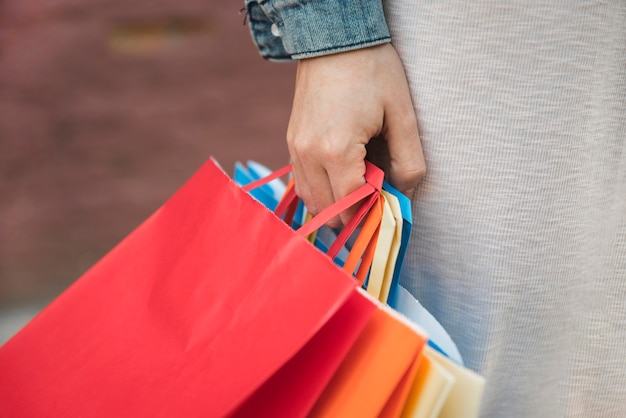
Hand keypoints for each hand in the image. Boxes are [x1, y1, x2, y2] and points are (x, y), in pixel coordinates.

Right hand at [287, 43, 425, 225]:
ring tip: (360, 193)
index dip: (373, 211)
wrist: (333, 37)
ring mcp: (296, 148)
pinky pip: (302, 182)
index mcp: (336, 150)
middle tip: (376, 201)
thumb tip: (405, 195)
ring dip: (335, 206)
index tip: (389, 206)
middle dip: (354, 214)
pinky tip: (341, 181)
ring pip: (311, 200)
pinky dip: (321, 191)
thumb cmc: (373, 70)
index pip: (352, 204)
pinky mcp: (292, 141)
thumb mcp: (402, 114)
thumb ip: (408, 161)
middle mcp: (308, 154)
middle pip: (328, 209)